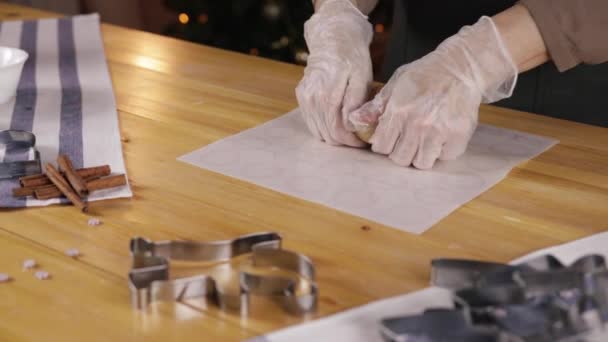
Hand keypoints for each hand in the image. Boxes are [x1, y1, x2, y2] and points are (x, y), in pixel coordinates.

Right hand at [296, 0, 372, 146]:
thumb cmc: (352, 57)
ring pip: (318, 131)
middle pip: (327, 134)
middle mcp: (312, 99)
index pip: (338, 132)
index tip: (363, 141)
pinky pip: (312, 122)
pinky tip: (337, 122)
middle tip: (358, 137)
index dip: (351, 141)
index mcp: (328, 96)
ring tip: (349, 130)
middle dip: (344, 140)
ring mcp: (304, 98)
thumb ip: (355, 102)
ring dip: (334, 135)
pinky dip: (324, 127)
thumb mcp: (362, 77)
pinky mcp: (301, 96)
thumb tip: (350, 125)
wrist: (333, 38)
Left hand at [350, 17, 517, 168]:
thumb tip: (353, 121)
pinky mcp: (458, 136)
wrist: (461, 67)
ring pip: (421, 163)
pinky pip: (444, 157)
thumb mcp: (396, 84)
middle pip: (399, 159)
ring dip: (420, 154)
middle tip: (406, 139)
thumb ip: (376, 106)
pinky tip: (440, 136)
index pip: (381, 147)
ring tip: (423, 140)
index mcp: (399, 111)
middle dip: (400, 151)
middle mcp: (418, 124)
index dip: (383, 143)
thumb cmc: (426, 74)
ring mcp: (439, 132)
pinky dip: (441, 151)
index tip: (390, 137)